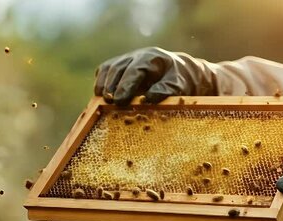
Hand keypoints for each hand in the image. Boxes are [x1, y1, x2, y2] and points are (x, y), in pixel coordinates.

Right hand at [94, 47, 218, 105]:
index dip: (126, 85)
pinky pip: (106, 70)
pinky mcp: (120, 66)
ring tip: (103, 101)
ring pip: (109, 67)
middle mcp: (137, 55)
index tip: (120, 101)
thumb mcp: (180, 86)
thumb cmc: (181, 80)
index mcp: (152, 58)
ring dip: (104, 84)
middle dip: (113, 86)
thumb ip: (166, 90)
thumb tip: (147, 99)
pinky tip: (101, 96)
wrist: (181, 72)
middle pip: (119, 67)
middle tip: (110, 103)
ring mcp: (127, 59)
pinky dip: (101, 82)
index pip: (135, 69)